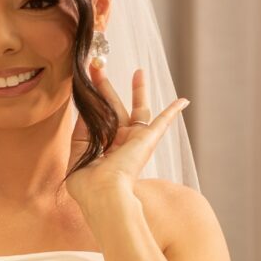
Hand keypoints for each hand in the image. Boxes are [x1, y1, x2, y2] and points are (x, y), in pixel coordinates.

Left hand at [66, 63, 188, 214]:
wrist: (104, 194)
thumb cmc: (88, 184)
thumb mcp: (78, 155)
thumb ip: (81, 133)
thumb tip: (86, 109)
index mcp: (103, 151)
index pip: (98, 123)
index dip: (91, 103)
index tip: (82, 82)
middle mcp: (121, 145)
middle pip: (114, 108)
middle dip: (105, 86)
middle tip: (97, 66)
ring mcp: (135, 141)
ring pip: (139, 110)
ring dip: (139, 90)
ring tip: (138, 71)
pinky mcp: (147, 140)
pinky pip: (164, 122)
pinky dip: (173, 111)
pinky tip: (183, 101)